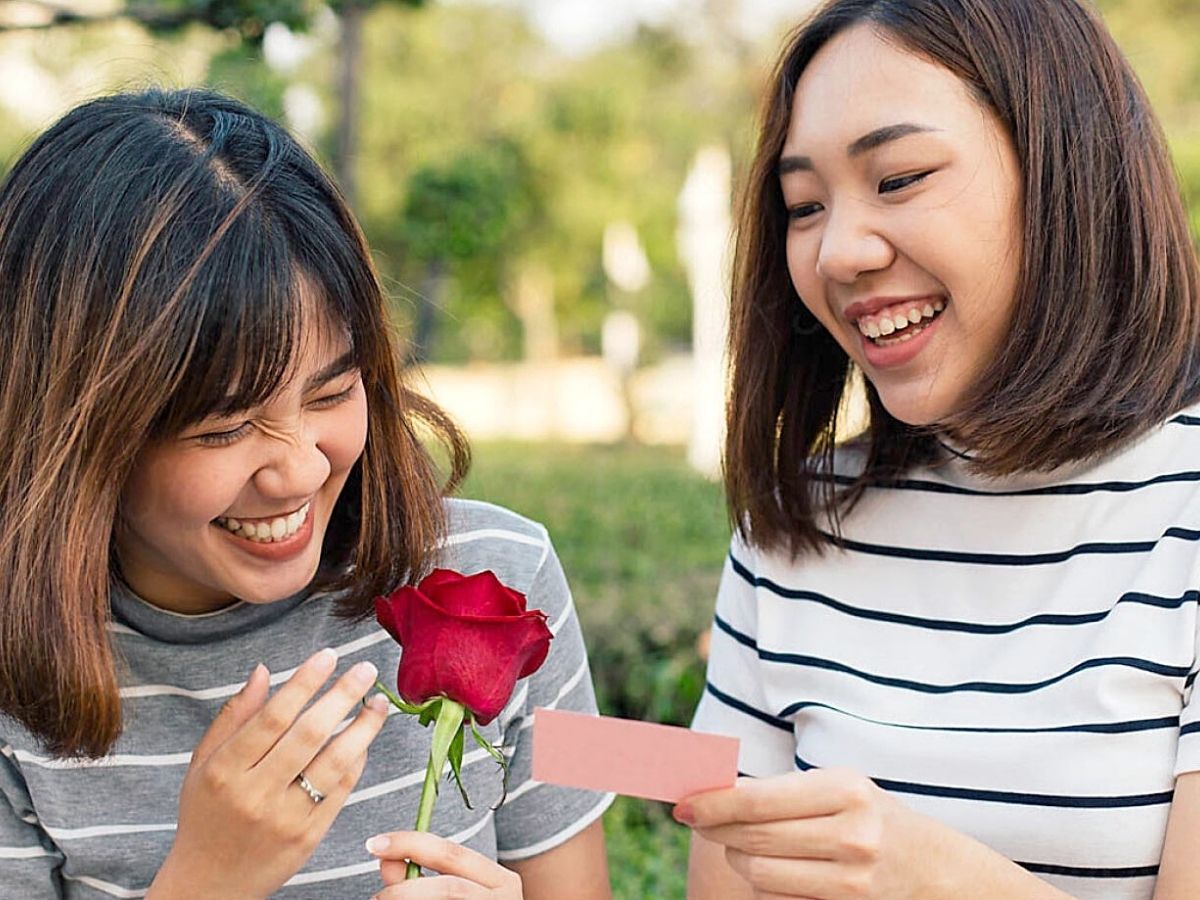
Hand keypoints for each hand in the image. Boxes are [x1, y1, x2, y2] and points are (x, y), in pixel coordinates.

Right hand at [147, 648, 389, 899]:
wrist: (209, 884)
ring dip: (363, 728)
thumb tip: (264, 670)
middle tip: (365, 669)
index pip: (272, 717)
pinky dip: (357, 761)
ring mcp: (284, 818)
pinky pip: (341, 790)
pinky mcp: (308, 838)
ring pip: (333, 763)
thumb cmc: (207, 814)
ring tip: (377, 703)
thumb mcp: (203, 764)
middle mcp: (255, 794)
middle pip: (308, 735)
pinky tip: (365, 738)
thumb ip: (234, 716)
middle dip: (342, 696)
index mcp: (225, 771)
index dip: (304, 682)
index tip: (328, 655)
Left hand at [366, 831, 523, 898]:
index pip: (451, 853)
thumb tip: (386, 860)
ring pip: (446, 899)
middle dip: (405, 888)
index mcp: (499, 880)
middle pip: (448, 887)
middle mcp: (503, 899)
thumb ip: (422, 877)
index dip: (410, 844)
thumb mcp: (457, 891)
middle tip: (378, 896)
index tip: (376, 844)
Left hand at [676, 769, 951, 899]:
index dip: (712, 802)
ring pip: (759, 874)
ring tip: (748, 843)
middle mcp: (851, 836)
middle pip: (752, 838)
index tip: (681, 803)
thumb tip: (709, 792)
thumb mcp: (836, 788)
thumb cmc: (870, 816)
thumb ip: (779, 791)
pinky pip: (778, 899)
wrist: (935, 869)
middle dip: (716, 828)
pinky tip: (777, 867)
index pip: (757, 800)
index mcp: (845, 790)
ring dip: (740, 857)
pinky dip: (765, 884)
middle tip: (698, 818)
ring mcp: (852, 882)